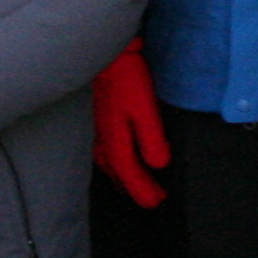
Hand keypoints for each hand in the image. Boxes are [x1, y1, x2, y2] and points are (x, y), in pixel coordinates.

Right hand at [92, 46, 171, 208]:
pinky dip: (113, 164)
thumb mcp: (145, 109)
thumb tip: (158, 165)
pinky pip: (105, 152)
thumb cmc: (128, 80)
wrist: (108, 55)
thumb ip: (152, 139)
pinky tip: (117, 160)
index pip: (130, 173)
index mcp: (115, 141)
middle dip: (134, 188)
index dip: (143, 189)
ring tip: (134, 187)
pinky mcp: (99, 121)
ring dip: (123, 178)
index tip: (157, 202)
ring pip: (109, 164)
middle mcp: (104, 141)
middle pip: (118, 173)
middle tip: (152, 200)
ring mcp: (98, 131)